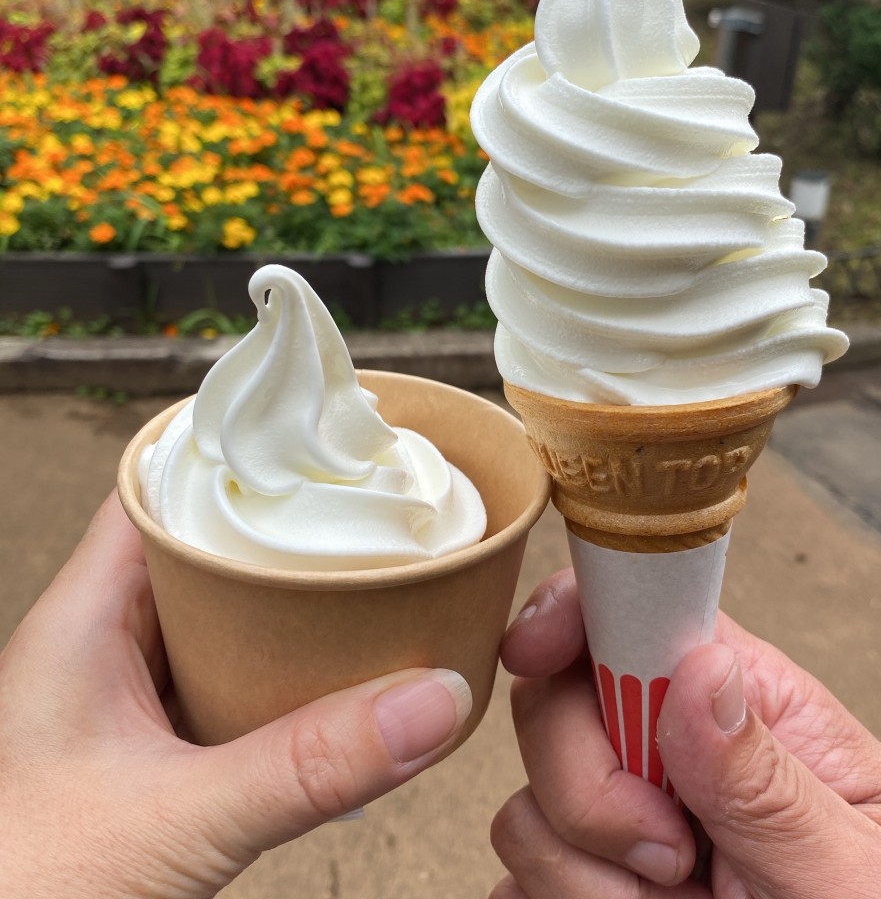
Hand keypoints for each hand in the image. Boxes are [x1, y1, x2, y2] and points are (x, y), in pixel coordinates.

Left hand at [0, 492, 471, 898]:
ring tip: (366, 577)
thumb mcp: (177, 821)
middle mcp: (103, 648)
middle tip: (363, 506)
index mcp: (81, 624)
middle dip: (282, 529)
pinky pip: (232, 681)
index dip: (230, 454)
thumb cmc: (25, 890)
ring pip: (222, 619)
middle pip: (202, 549)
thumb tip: (430, 700)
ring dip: (289, 607)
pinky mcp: (157, 752)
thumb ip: (307, 766)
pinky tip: (335, 679)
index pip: (156, 492)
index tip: (311, 437)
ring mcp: (131, 702)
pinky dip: (284, 672)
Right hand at [490, 567, 880, 898]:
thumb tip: (698, 667)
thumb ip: (770, 781)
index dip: (569, 611)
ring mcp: (620, 812)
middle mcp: (668, 743)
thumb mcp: (858, 867)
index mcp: (744, 703)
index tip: (535, 648)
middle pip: (554, 703)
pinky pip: (518, 875)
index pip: (636, 612)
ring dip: (583, 874)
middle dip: (591, 790)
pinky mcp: (585, 872)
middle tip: (672, 858)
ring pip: (527, 803)